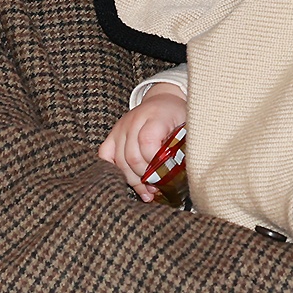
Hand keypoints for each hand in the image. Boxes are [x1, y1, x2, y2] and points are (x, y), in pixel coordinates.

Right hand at [98, 86, 186, 200]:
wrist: (164, 101)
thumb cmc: (178, 116)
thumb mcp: (188, 127)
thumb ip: (183, 147)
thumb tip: (181, 176)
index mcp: (155, 115)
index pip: (147, 143)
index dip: (155, 163)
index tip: (166, 175)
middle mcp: (134, 120)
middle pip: (132, 156)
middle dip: (145, 177)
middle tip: (157, 188)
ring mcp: (121, 127)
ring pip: (119, 160)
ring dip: (133, 179)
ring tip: (147, 191)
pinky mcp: (112, 134)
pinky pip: (105, 156)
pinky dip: (114, 171)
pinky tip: (128, 180)